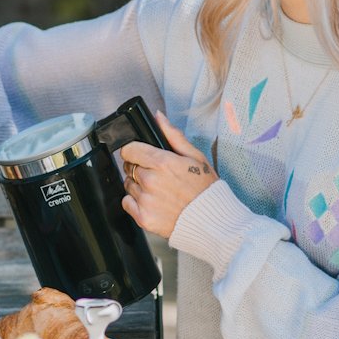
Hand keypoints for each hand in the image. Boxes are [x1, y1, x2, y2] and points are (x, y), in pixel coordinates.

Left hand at [118, 111, 216, 238]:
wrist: (212, 220)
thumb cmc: (205, 189)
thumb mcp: (195, 156)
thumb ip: (173, 135)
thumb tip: (158, 117)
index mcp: (162, 163)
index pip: (129, 150)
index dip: (135, 151)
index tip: (142, 155)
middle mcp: (151, 181)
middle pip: (129, 167)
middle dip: (140, 168)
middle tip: (158, 175)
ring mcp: (146, 200)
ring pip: (128, 185)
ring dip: (138, 185)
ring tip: (159, 190)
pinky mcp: (143, 218)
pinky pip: (126, 203)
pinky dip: (135, 202)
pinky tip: (153, 202)